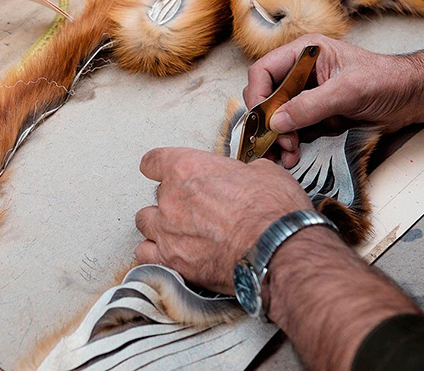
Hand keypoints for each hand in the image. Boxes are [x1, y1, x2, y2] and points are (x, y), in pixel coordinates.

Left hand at [134, 147, 311, 292]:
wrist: (278, 249)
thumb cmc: (273, 211)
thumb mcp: (263, 173)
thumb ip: (240, 172)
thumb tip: (245, 176)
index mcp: (188, 169)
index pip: (154, 161)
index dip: (158, 166)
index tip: (160, 170)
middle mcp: (171, 199)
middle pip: (157, 195)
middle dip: (173, 200)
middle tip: (195, 208)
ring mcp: (168, 232)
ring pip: (145, 223)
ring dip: (159, 225)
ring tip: (178, 231)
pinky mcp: (172, 261)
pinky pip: (146, 254)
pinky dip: (155, 254)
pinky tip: (170, 254)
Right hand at [243, 34, 418, 167]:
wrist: (413, 98)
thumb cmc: (386, 81)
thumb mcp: (348, 91)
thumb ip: (310, 105)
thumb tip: (276, 122)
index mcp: (303, 54)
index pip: (263, 71)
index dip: (258, 95)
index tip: (262, 120)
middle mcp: (299, 74)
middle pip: (266, 98)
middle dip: (267, 123)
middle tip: (278, 143)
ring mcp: (306, 96)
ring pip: (276, 118)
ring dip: (277, 138)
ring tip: (287, 154)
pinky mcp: (314, 116)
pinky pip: (292, 131)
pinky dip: (289, 145)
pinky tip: (294, 156)